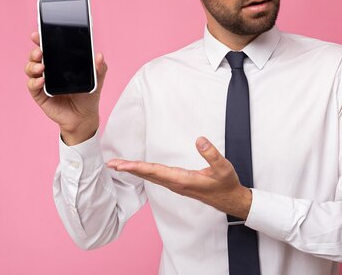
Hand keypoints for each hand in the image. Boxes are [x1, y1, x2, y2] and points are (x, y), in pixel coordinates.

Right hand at [24, 31, 106, 144]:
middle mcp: (49, 70)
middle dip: (35, 51)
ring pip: (30, 69)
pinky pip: (32, 86)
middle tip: (40, 51)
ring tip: (41, 67)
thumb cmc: (88, 95)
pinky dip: (34, 82)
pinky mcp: (39, 95)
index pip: (49, 48)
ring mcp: (42, 82)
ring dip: (32, 65)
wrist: (84, 116)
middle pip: (36, 56)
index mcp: (60, 62)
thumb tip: (99, 55)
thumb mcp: (96, 79)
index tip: (38, 34)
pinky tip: (42, 80)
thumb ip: (99, 68)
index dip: (42, 40)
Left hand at [107, 137, 252, 219]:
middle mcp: (175, 184)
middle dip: (128, 169)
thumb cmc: (226, 184)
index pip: (155, 172)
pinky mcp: (177, 184)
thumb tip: (199, 140)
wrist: (230, 200)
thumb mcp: (223, 168)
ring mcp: (175, 185)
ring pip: (150, 177)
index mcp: (183, 180)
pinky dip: (143, 172)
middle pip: (147, 175)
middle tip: (111, 164)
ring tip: (118, 165)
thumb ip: (211, 154)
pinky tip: (138, 169)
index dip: (138, 167)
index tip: (122, 165)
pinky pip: (156, 178)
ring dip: (133, 171)